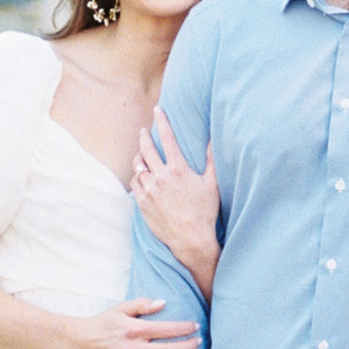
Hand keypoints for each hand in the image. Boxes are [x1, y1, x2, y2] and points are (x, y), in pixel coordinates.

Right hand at [65, 298, 200, 348]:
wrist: (82, 342)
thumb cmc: (104, 323)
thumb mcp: (121, 308)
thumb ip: (142, 304)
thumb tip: (163, 303)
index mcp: (134, 330)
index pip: (167, 330)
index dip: (184, 329)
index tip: (195, 327)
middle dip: (188, 345)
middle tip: (198, 341)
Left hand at [131, 113, 219, 275]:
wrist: (191, 239)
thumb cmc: (204, 212)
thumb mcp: (211, 184)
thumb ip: (210, 160)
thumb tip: (213, 140)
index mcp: (179, 169)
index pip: (168, 138)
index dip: (163, 121)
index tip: (159, 109)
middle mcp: (161, 177)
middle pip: (147, 149)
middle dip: (145, 136)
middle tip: (144, 130)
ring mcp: (150, 190)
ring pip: (138, 167)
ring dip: (140, 158)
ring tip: (142, 155)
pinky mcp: (142, 203)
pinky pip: (135, 184)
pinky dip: (138, 177)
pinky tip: (141, 177)